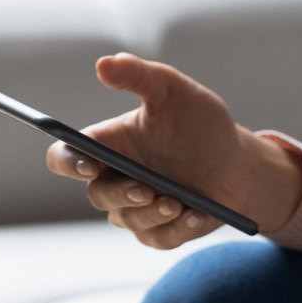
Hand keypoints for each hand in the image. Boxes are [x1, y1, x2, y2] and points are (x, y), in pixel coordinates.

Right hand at [44, 52, 300, 248]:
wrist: (237, 162)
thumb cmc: (200, 124)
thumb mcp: (174, 91)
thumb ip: (139, 75)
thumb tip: (104, 63)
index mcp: (108, 145)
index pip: (64, 157)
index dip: (68, 162)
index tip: (89, 163)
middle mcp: (114, 179)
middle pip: (97, 195)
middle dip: (122, 193)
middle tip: (147, 187)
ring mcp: (135, 209)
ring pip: (127, 220)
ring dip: (152, 212)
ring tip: (179, 202)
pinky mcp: (159, 232)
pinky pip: (159, 238)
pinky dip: (178, 228)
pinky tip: (197, 215)